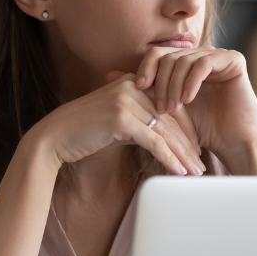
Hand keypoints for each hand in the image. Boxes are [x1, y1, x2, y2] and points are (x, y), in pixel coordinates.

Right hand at [30, 73, 204, 176]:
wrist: (55, 138)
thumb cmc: (85, 132)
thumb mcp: (117, 122)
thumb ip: (140, 122)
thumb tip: (164, 138)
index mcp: (133, 83)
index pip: (170, 105)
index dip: (186, 129)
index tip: (196, 149)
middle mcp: (132, 87)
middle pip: (171, 118)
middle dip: (188, 144)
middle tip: (201, 164)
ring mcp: (126, 100)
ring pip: (165, 131)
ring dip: (183, 155)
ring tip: (195, 172)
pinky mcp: (121, 118)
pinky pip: (154, 141)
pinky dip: (169, 159)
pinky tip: (179, 172)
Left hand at [132, 47, 256, 173]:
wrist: (232, 142)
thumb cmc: (200, 129)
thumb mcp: (165, 108)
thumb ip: (142, 90)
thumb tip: (108, 75)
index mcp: (185, 62)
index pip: (157, 55)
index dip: (146, 69)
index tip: (137, 89)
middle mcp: (201, 54)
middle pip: (169, 56)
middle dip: (160, 83)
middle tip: (159, 108)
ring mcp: (218, 55)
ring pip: (184, 60)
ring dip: (174, 85)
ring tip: (172, 108)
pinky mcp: (234, 60)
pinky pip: (204, 63)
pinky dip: (192, 82)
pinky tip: (187, 100)